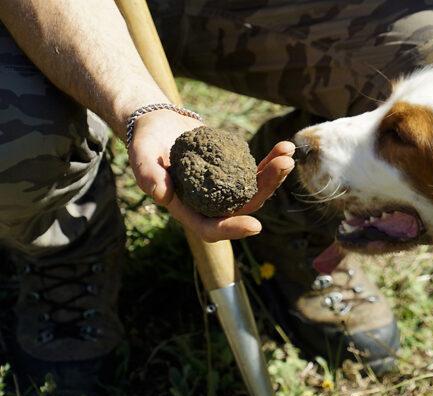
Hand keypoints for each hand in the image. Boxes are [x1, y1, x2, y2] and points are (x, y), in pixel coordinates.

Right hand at [128, 109, 294, 241]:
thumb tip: (161, 195)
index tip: (255, 226)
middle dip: (266, 190)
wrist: (157, 125)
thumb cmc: (145, 143)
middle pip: (243, 207)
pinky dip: (271, 160)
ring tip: (287, 155)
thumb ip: (147, 175)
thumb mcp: (140, 156)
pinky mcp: (233, 171)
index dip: (231, 229)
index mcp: (188, 209)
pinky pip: (256, 171)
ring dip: (274, 175)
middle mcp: (210, 204)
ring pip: (255, 189)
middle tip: (283, 167)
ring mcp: (225, 188)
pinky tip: (284, 147)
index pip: (210, 228)